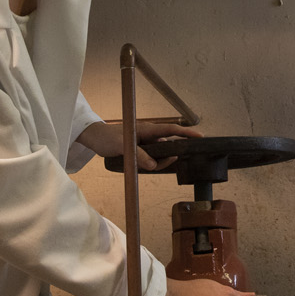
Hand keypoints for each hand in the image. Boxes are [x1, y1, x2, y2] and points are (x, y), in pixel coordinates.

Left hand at [77, 119, 201, 169]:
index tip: (200, 136)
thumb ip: (139, 155)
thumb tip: (154, 165)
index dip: (186, 133)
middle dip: (173, 154)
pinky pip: (152, 157)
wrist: (94, 138)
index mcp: (147, 129)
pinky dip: (153, 163)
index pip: (171, 130)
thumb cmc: (107, 137)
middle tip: (169, 163)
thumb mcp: (122, 147)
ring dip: (160, 161)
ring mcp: (145, 142)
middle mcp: (149, 135)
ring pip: (161, 153)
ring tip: (149, 166)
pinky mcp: (141, 150)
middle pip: (169, 144)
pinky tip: (145, 166)